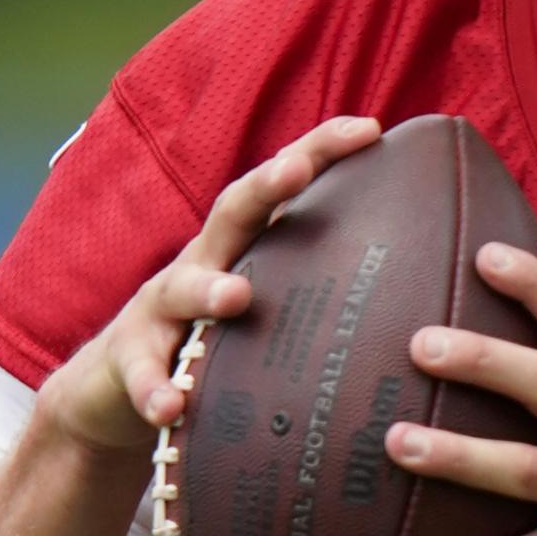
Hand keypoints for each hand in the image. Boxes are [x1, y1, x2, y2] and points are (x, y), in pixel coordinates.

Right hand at [33, 115, 383, 465]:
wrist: (114, 391)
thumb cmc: (215, 345)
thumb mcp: (266, 310)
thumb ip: (322, 296)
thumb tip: (422, 298)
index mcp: (242, 249)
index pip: (282, 187)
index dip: (321, 151)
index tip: (371, 129)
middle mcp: (200, 265)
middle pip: (230, 214)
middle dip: (264, 187)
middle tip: (298, 170)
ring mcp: (159, 311)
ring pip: (180, 289)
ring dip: (208, 290)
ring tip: (235, 298)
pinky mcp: (129, 361)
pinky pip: (142, 373)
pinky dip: (156, 388)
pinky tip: (172, 406)